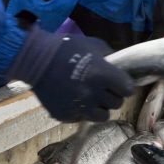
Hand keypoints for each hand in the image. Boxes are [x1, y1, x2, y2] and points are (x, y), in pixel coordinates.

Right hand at [9, 25, 133, 122]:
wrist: (35, 59)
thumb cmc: (66, 48)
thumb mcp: (93, 45)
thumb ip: (110, 57)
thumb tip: (121, 67)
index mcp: (103, 75)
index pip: (128, 90)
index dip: (124, 86)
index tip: (119, 83)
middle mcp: (93, 94)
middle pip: (117, 103)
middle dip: (112, 95)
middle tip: (103, 88)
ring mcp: (79, 107)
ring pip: (103, 116)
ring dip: (100, 107)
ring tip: (91, 97)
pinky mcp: (66, 115)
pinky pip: (83, 118)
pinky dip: (82, 110)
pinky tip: (74, 99)